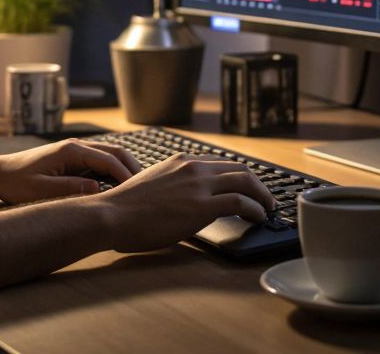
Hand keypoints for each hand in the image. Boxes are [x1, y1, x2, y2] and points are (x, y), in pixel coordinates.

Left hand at [0, 139, 142, 203]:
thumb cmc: (16, 183)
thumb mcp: (40, 190)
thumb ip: (69, 189)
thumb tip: (97, 189)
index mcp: (71, 150)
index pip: (109, 160)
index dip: (127, 176)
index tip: (140, 194)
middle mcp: (76, 146)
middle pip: (116, 152)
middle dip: (134, 170)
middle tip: (148, 191)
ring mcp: (76, 151)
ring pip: (111, 156)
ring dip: (126, 170)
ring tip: (139, 191)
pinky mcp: (74, 159)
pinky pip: (101, 163)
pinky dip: (115, 172)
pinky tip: (120, 189)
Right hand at [97, 154, 277, 253]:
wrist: (112, 215)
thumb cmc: (124, 208)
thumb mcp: (152, 185)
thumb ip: (173, 185)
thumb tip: (183, 199)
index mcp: (180, 161)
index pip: (219, 163)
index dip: (236, 176)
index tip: (245, 187)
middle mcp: (192, 167)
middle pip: (238, 168)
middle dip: (256, 183)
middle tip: (264, 198)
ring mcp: (198, 185)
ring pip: (245, 181)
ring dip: (262, 195)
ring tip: (267, 208)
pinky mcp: (202, 206)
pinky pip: (241, 202)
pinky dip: (255, 208)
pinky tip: (258, 217)